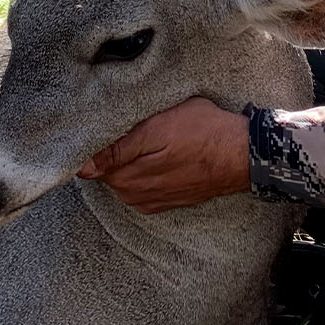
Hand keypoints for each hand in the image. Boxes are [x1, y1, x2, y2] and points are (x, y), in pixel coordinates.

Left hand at [77, 97, 249, 212]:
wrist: (242, 155)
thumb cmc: (204, 133)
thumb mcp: (158, 127)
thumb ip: (117, 148)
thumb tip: (83, 166)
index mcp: (126, 178)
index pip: (91, 161)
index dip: (98, 139)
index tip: (113, 123)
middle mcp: (133, 196)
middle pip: (106, 169)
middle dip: (114, 148)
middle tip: (138, 125)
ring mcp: (149, 201)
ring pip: (123, 176)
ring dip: (130, 159)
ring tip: (152, 139)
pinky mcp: (163, 201)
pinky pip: (140, 185)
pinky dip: (144, 170)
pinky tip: (161, 155)